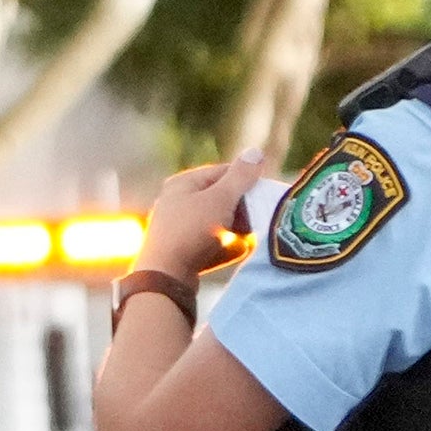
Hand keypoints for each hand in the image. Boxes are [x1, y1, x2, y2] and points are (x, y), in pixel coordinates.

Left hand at [140, 154, 266, 280]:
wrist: (164, 278)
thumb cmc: (191, 231)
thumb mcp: (220, 199)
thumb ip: (240, 177)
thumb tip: (255, 152)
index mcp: (182, 184)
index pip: (221, 172)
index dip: (246, 180)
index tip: (266, 191)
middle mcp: (175, 203)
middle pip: (218, 199)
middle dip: (241, 208)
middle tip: (260, 216)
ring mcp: (176, 229)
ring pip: (214, 223)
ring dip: (235, 229)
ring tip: (252, 234)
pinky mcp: (180, 252)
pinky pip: (208, 244)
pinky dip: (224, 246)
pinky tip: (239, 251)